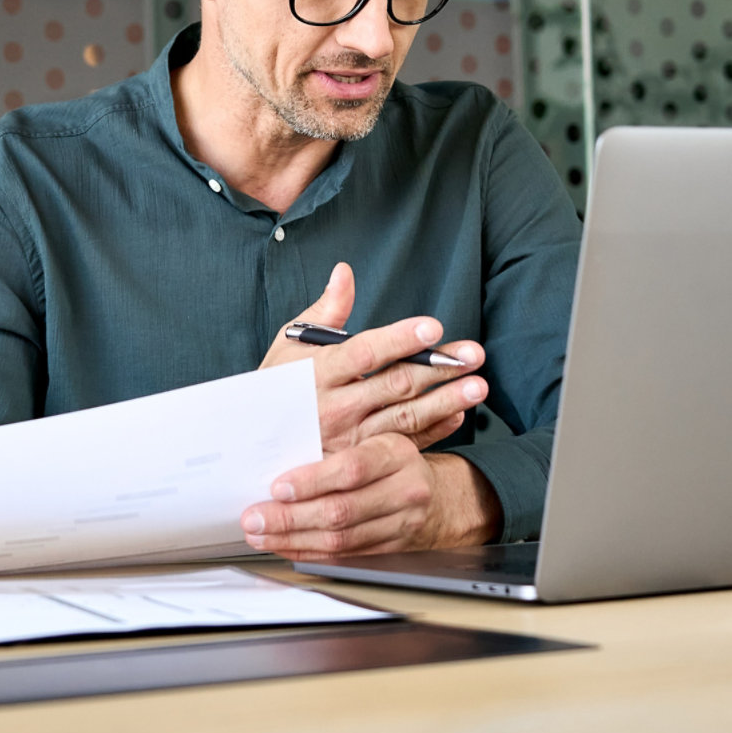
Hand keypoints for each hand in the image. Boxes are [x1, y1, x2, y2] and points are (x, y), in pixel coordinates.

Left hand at [241, 434, 501, 558]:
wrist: (437, 496)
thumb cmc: (391, 462)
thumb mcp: (375, 441)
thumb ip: (336, 449)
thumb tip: (276, 459)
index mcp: (396, 453)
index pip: (351, 468)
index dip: (311, 481)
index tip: (277, 486)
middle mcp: (404, 490)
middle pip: (341, 510)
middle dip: (290, 518)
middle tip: (255, 518)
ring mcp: (401, 524)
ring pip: (340, 540)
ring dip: (293, 540)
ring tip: (261, 535)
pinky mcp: (391, 550)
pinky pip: (344, 556)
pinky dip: (310, 552)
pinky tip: (286, 546)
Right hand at [260, 262, 486, 453]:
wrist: (252, 449)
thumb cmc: (274, 389)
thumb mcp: (289, 346)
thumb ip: (324, 310)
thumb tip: (345, 271)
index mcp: (318, 372)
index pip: (364, 352)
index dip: (400, 339)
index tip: (433, 327)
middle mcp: (334, 406)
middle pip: (394, 385)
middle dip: (438, 368)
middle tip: (474, 354)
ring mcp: (349, 438)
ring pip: (404, 418)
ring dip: (445, 402)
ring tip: (478, 386)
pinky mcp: (360, 461)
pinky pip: (402, 446)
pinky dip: (433, 432)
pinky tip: (458, 416)